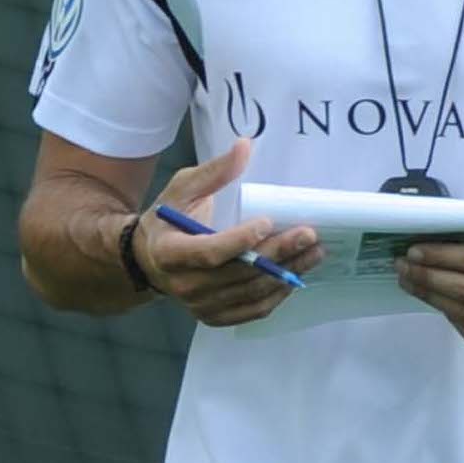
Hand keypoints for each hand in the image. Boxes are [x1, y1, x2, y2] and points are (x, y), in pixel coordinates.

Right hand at [140, 136, 318, 326]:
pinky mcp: (215, 317)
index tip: (267, 222)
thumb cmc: (168, 219)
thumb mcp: (182, 189)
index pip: (210, 253)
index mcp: (170, 252)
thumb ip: (214, 172)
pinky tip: (296, 275)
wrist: (149, 258)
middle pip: (239, 273)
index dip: (240, 241)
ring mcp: (200, 305)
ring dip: (288, 274)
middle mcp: (184, 284)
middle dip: (278, 254)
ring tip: (314, 253)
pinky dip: (277, 294)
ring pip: (252, 292)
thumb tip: (245, 146)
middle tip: (309, 236)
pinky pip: (253, 310)